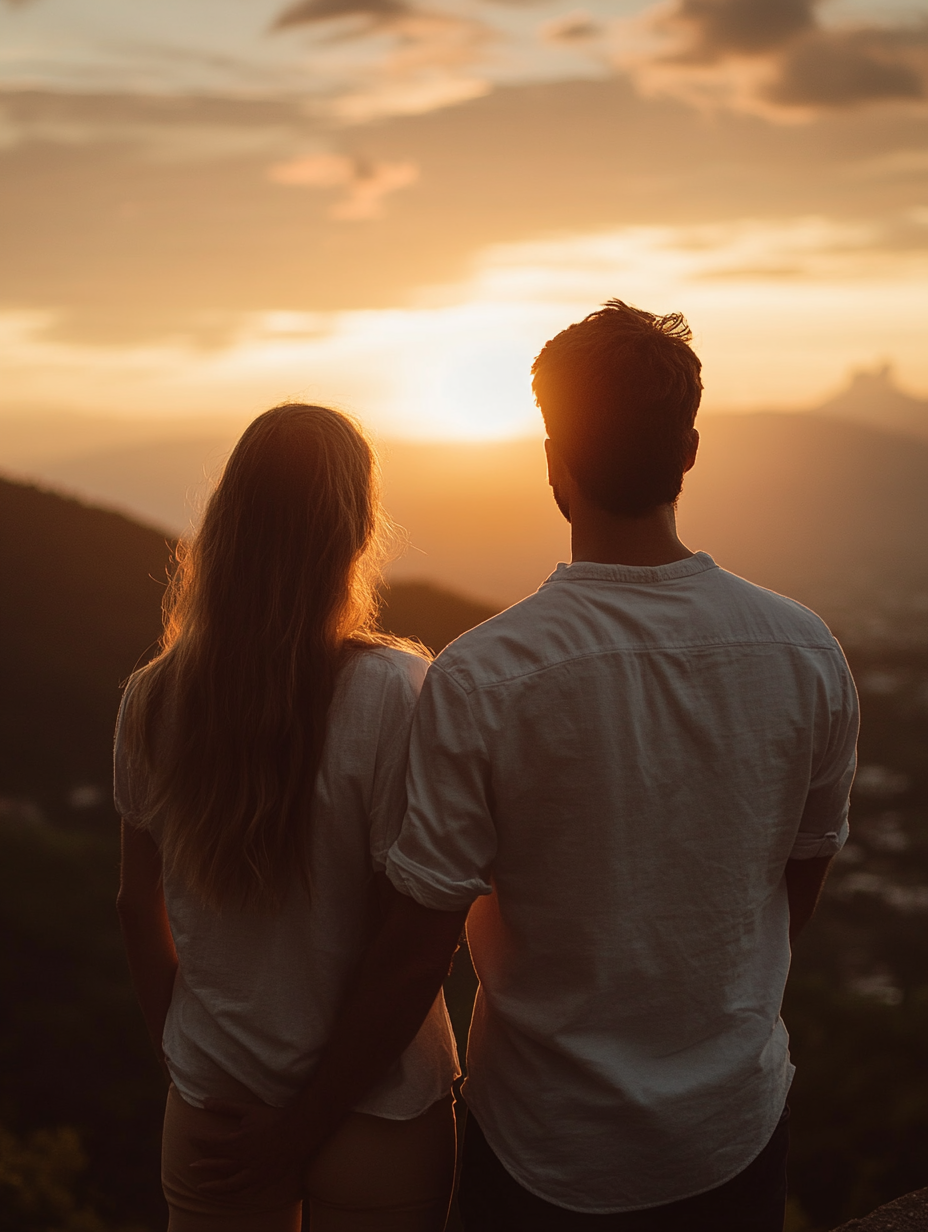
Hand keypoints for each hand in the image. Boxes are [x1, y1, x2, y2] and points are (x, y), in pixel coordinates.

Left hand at [190, 1099, 309, 1196]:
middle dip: (204, 1164)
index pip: (212, 1144)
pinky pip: (248, 1188)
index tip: (190, 1137)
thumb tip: (205, 1101)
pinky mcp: (265, 1178)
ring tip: (202, 1189)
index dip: (200, 1141)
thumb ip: (226, 1106)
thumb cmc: (272, 1118)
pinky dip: (237, 1190)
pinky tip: (232, 1190)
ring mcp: (255, 1172)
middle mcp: (244, 1161)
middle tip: (191, 1166)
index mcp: (238, 1143)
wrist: (298, 1131)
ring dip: (214, 1187)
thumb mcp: (247, 1110)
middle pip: (219, 1165)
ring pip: (230, 1184)